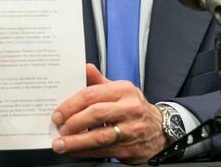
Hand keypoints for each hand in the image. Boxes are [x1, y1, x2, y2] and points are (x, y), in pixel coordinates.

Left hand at [51, 64, 166, 163]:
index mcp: (124, 90)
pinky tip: (73, 151)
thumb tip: (84, 68)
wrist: (161, 130)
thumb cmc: (135, 108)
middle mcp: (129, 109)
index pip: (92, 94)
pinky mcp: (129, 148)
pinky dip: (84, 152)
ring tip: (60, 144)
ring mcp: (130, 130)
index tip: (58, 112)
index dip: (71, 104)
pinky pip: (102, 152)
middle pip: (95, 114)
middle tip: (58, 127)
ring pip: (99, 136)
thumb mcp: (122, 90)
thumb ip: (100, 81)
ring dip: (76, 141)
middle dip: (72, 122)